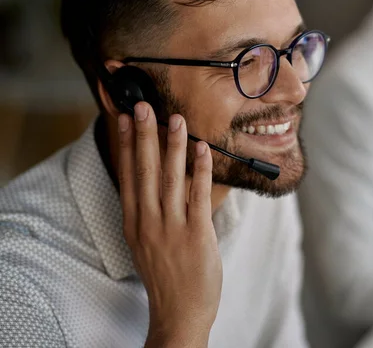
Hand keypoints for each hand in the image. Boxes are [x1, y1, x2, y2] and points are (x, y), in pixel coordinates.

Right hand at [118, 103, 222, 347]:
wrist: (179, 312)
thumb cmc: (166, 275)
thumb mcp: (145, 242)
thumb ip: (146, 212)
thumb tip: (151, 182)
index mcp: (134, 221)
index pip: (128, 175)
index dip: (126, 145)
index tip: (124, 119)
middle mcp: (149, 221)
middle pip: (145, 171)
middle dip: (144, 136)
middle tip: (142, 106)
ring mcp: (172, 227)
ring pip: (171, 178)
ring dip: (173, 146)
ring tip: (176, 119)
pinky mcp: (196, 233)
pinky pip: (198, 195)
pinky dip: (201, 170)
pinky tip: (203, 149)